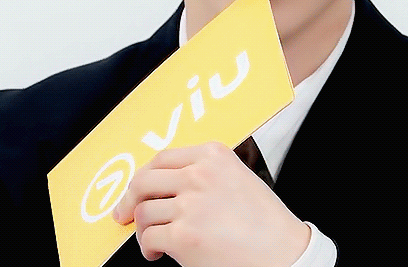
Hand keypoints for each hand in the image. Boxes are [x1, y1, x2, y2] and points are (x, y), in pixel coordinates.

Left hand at [112, 141, 310, 266]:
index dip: (144, 175)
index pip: (163, 157)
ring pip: (143, 211)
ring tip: (154, 240)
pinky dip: (149, 247)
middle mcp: (199, 174)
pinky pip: (149, 237)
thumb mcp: (237, 178)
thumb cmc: (264, 222)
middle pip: (144, 180)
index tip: (137, 187)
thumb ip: (205, 173)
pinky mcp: (184, 235)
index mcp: (213, 155)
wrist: (283, 252)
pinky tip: (159, 251)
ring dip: (142, 229)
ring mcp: (190, 204)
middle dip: (129, 199)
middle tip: (124, 213)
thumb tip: (165, 185)